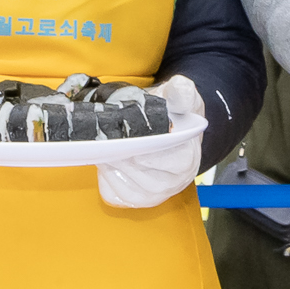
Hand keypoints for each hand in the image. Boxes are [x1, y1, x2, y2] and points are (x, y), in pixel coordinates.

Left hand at [96, 74, 205, 208]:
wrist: (169, 128)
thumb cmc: (172, 113)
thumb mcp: (180, 96)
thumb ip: (181, 91)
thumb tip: (178, 91)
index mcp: (188, 158)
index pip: (172, 163)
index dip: (152, 155)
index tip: (132, 143)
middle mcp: (175, 181)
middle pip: (149, 180)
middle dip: (126, 163)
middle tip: (107, 146)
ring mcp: (157, 193)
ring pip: (132, 191)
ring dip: (114, 172)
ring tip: (101, 152)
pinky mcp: (137, 198)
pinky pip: (118, 196)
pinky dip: (107, 182)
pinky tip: (103, 164)